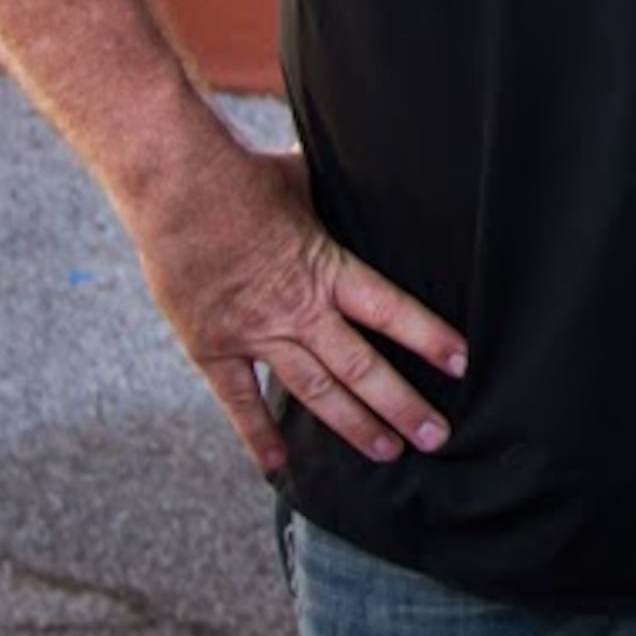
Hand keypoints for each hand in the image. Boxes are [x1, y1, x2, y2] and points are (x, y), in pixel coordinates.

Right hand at [134, 140, 464, 476]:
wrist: (174, 188)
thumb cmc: (244, 177)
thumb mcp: (308, 183)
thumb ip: (341, 197)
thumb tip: (376, 169)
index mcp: (326, 269)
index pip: (390, 311)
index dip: (429, 338)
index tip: (461, 365)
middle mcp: (296, 309)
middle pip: (360, 366)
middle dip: (401, 404)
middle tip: (436, 436)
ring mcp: (253, 333)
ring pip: (313, 391)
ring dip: (353, 425)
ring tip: (387, 451)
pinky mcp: (210, 347)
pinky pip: (237, 400)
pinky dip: (256, 433)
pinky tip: (277, 465)